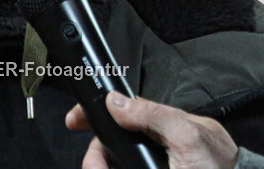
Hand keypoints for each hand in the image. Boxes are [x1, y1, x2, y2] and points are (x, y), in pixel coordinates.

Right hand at [65, 91, 237, 168]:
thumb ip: (153, 114)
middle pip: (108, 146)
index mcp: (162, 127)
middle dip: (96, 156)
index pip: (119, 113)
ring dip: (101, 165)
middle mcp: (153, 148)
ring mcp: (148, 165)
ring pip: (110, 163)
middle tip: (95, 167)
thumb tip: (115, 100)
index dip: (94, 115)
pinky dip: (107, 168)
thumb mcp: (189, 136)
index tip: (74, 121)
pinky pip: (118, 168)